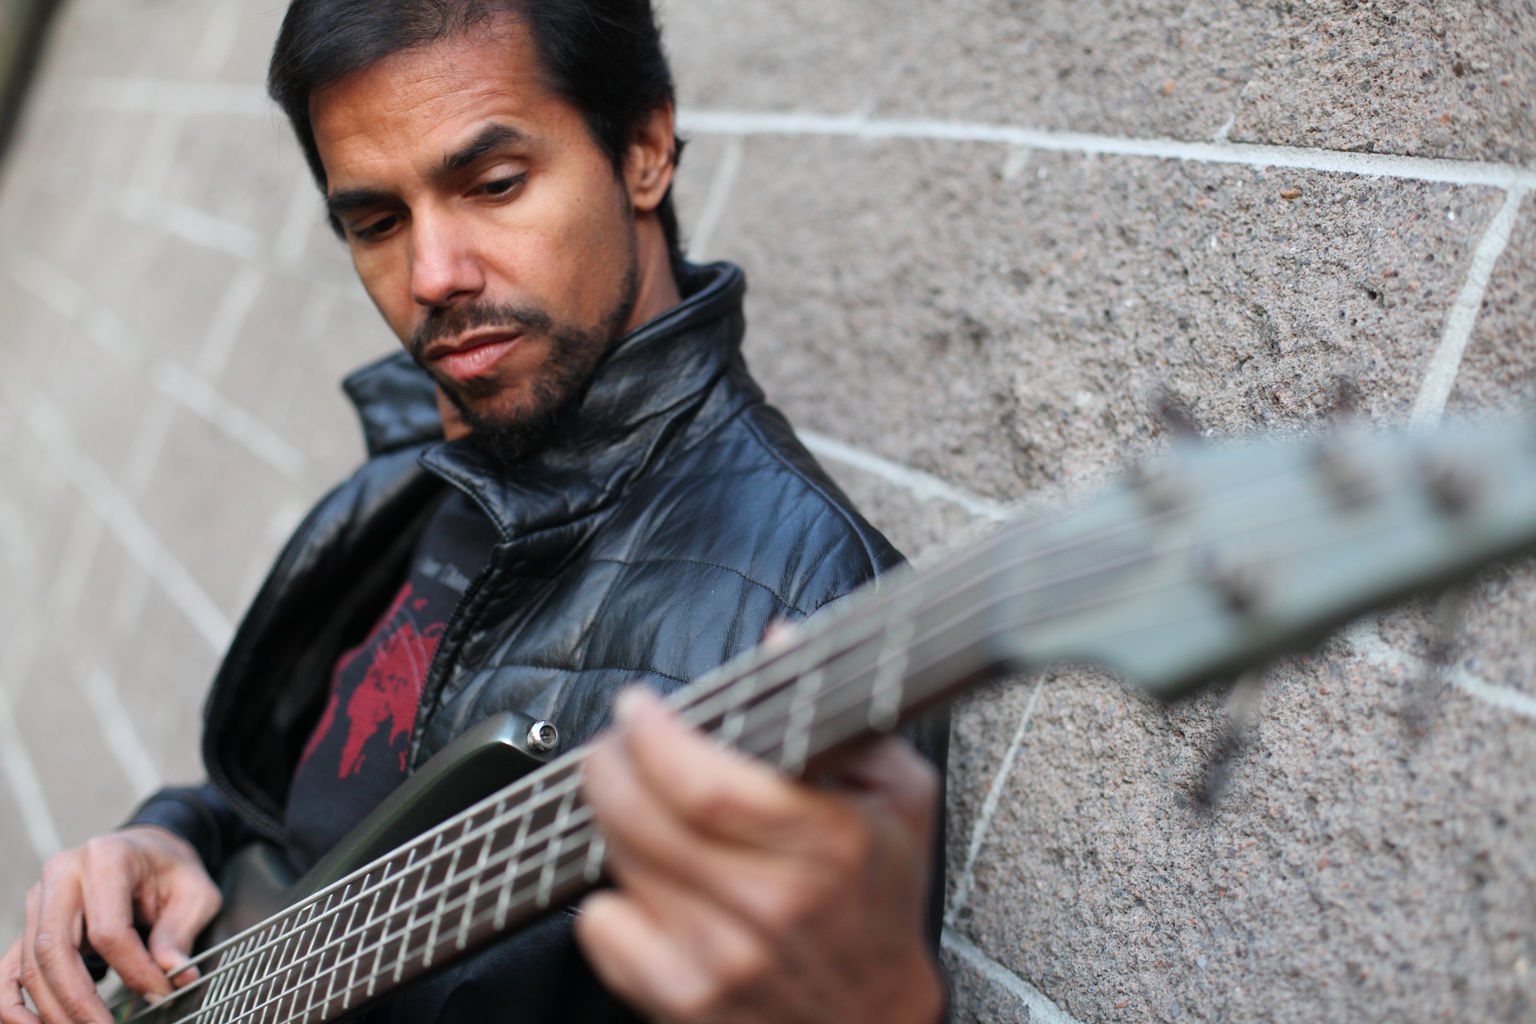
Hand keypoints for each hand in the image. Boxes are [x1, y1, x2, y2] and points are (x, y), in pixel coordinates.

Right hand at [0, 827, 221, 1023]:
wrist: (148, 849)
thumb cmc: (169, 869)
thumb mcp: (195, 891)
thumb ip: (181, 933)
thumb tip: (178, 975)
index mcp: (106, 857)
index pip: (109, 928)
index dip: (134, 970)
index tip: (160, 994)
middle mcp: (62, 875)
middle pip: (55, 949)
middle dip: (79, 1000)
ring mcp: (39, 900)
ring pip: (30, 964)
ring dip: (52, 1009)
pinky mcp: (30, 923)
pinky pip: (8, 969)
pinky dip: (13, 1004)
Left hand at [577, 687, 944, 1023]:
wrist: (872, 1021)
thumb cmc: (880, 898)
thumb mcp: (898, 795)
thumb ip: (849, 716)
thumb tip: (782, 643)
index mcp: (829, 844)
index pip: (707, 787)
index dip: (655, 737)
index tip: (637, 708)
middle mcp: (771, 905)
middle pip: (645, 819)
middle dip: (609, 765)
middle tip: (609, 744)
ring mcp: (722, 958)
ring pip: (621, 864)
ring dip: (612, 820)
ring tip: (633, 802)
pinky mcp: (683, 999)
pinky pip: (602, 927)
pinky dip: (607, 896)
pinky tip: (643, 881)